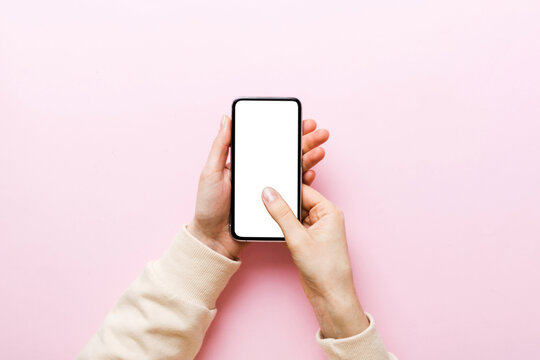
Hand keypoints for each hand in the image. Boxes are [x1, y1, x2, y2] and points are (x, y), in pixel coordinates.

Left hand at [187, 115, 329, 259]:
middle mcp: (261, 173)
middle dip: (305, 141)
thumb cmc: (208, 205)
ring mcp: (269, 189)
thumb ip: (220, 146)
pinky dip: (304, 182)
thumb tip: (227, 119)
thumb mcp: (211, 171)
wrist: (214, 239)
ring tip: (320, 150)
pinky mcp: (276, 205)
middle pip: (287, 153)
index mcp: (247, 162)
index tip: (301, 122)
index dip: (287, 131)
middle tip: (320, 132)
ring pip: (294, 169)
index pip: (270, 142)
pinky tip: (311, 173)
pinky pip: (293, 192)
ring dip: (309, 158)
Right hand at [261, 185, 369, 338]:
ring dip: (281, 220)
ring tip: (268, 222)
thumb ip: (281, 214)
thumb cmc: (324, 269)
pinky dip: (282, 231)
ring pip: (293, 217)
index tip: (268, 188)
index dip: (286, 189)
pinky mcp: (308, 242)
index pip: (304, 191)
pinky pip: (292, 229)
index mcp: (329, 212)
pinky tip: (273, 233)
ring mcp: (316, 231)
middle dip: (282, 205)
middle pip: (297, 203)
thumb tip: (269, 194)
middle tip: (263, 204)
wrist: (329, 296)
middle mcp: (324, 219)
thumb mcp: (298, 237)